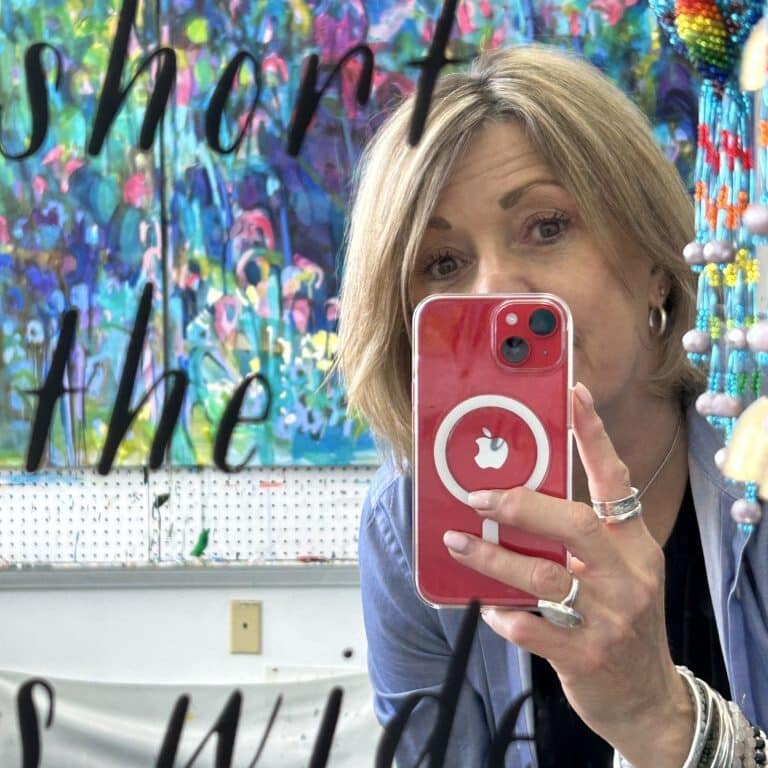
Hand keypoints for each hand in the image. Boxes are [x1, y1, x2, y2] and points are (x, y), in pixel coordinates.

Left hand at [441, 382, 692, 767]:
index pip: (615, 480)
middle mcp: (627, 574)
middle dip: (522, 505)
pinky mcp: (588, 656)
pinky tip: (488, 608)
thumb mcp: (618, 572)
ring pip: (544, 574)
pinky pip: (535, 628)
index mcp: (634, 544)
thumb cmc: (623, 622)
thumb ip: (582, 539)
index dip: (594, 435)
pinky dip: (506, 615)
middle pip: (575, 523)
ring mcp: (611, 617)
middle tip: (478, 495)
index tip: (574, 395)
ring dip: (493, 556)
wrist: (648, 697)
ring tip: (458, 541)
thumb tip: (517, 500)